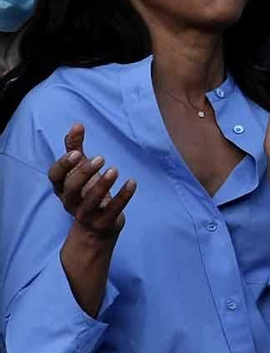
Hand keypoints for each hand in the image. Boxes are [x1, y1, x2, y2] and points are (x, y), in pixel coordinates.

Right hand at [47, 124, 136, 242]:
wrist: (96, 228)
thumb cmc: (86, 191)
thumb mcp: (79, 170)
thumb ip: (75, 148)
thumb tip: (76, 124)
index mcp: (62, 188)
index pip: (54, 176)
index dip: (63, 165)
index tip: (77, 153)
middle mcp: (70, 202)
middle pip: (71, 188)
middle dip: (84, 173)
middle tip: (101, 158)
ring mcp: (86, 214)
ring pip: (90, 201)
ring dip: (102, 185)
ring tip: (115, 169)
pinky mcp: (103, 223)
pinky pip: (112, 210)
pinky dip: (123, 196)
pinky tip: (132, 182)